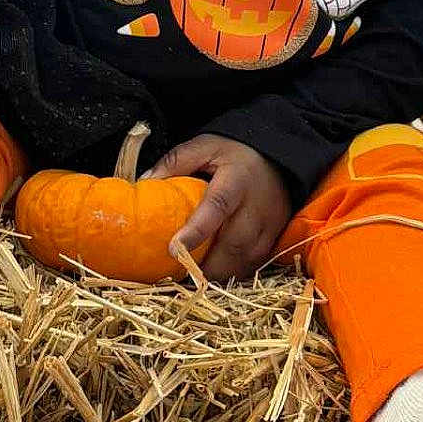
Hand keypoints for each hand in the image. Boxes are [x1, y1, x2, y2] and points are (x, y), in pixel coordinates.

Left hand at [145, 134, 292, 282]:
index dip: (196, 231)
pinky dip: (232, 273)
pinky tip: (213, 271)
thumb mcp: (205, 146)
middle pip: (234, 244)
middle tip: (177, 272)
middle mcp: (257, 206)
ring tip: (193, 275)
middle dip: (205, 265)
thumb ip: (175, 162)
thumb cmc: (235, 154)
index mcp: (236, 180)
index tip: (173, 249)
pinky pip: (253, 265)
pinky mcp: (274, 239)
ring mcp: (270, 225)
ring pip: (245, 261)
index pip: (217, 207)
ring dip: (218, 273)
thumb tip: (144, 183)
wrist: (277, 158)